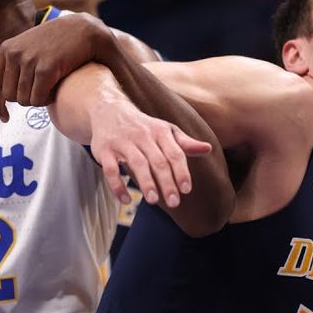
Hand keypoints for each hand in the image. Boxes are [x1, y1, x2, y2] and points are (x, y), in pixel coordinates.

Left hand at [0, 12, 114, 121]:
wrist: (84, 29)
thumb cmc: (58, 42)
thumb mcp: (29, 47)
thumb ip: (15, 64)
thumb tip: (3, 94)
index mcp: (7, 49)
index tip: (5, 117)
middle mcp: (14, 54)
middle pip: (10, 97)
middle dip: (26, 99)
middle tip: (42, 90)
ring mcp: (29, 60)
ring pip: (24, 100)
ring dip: (39, 99)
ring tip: (51, 86)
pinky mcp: (46, 69)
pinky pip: (38, 100)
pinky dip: (48, 100)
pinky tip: (56, 88)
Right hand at [89, 99, 211, 207]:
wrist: (109, 110)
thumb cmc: (143, 126)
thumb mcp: (165, 130)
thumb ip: (185, 143)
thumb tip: (208, 149)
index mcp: (160, 131)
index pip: (175, 153)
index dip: (181, 172)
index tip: (186, 190)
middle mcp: (142, 135)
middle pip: (157, 161)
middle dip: (166, 183)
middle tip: (174, 203)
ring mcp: (122, 142)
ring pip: (137, 164)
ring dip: (146, 183)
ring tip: (153, 201)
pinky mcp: (104, 150)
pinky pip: (111, 170)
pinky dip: (117, 186)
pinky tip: (126, 200)